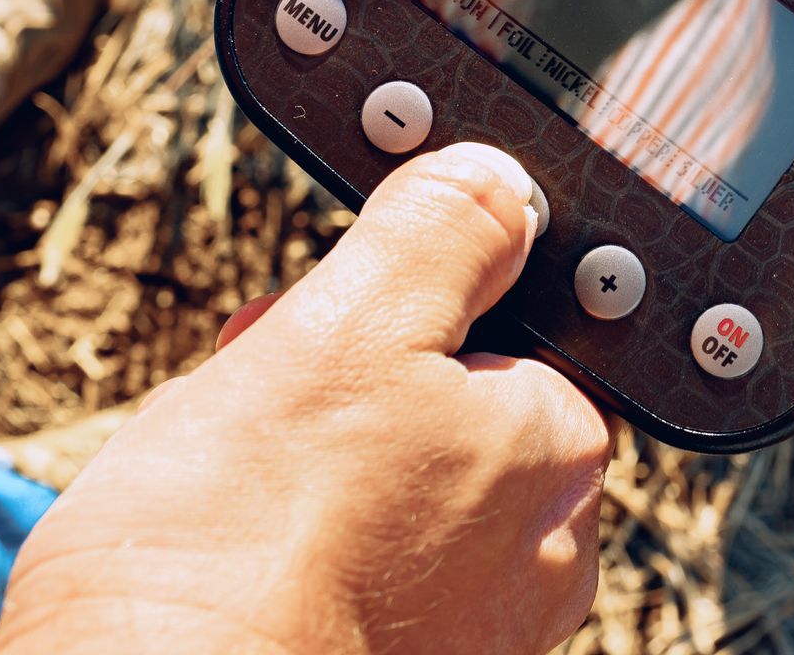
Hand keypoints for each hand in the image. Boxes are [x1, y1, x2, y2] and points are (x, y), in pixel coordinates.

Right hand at [0, 142, 610, 654]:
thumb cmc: (237, 551)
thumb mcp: (344, 329)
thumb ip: (440, 236)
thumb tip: (498, 182)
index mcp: (557, 451)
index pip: (507, 332)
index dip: (402, 313)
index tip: (328, 324)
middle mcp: (545, 551)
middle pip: (445, 413)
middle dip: (350, 388)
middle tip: (266, 410)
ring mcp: (478, 628)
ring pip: (396, 491)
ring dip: (317, 465)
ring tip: (236, 484)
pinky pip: (360, 573)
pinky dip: (302, 552)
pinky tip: (240, 554)